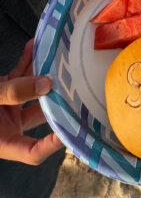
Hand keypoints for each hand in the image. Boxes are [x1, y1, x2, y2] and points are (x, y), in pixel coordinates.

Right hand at [0, 39, 63, 164]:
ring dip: (40, 72)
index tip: (76, 128)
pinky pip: (18, 75)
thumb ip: (14, 92)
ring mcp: (6, 107)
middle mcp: (8, 126)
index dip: (55, 143)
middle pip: (41, 114)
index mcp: (3, 141)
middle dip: (56, 97)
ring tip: (55, 55)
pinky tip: (33, 45)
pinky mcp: (2, 90)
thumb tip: (47, 83)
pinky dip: (26, 62)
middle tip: (72, 81)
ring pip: (31, 90)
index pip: (34, 151)